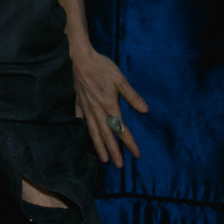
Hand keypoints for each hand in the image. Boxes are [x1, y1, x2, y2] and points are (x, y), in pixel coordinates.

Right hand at [69, 42, 147, 167]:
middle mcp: (97, 110)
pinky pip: (80, 119)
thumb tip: (145, 110)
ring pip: (93, 131)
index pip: (121, 129)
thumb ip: (132, 95)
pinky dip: (83, 128)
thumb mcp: (120, 79)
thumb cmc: (101, 67)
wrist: (79, 58)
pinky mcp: (78, 101)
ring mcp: (86, 107)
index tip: (136, 154)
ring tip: (103, 158)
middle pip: (106, 135)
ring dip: (99, 146)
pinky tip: (84, 134)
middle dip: (113, 151)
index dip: (129, 143)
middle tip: (118, 165)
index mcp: (109, 105)